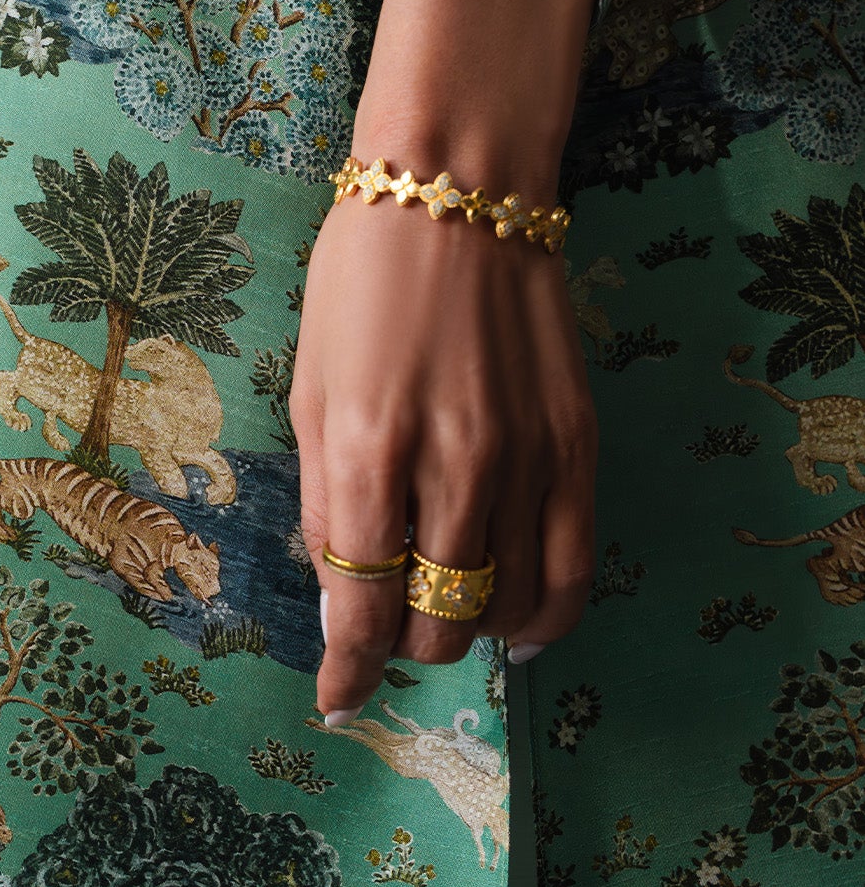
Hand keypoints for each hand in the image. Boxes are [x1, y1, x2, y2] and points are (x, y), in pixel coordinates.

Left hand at [293, 166, 598, 722]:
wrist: (459, 189)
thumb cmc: (361, 283)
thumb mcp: (309, 392)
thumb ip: (328, 506)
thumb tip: (340, 605)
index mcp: (368, 451)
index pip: (363, 607)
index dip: (347, 669)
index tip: (337, 697)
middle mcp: (453, 466)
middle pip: (438, 622)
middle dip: (404, 646)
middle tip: (389, 628)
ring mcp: (525, 459)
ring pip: (504, 609)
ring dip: (467, 632)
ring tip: (446, 616)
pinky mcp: (576, 446)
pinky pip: (574, 570)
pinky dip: (545, 616)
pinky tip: (519, 628)